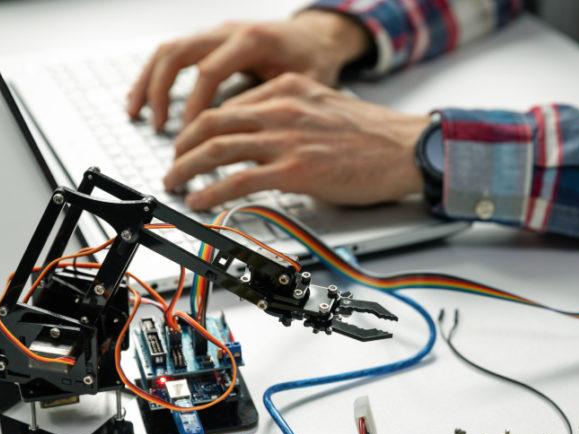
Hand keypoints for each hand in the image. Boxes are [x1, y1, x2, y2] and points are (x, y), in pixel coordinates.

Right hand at [127, 10, 369, 129]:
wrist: (317, 37)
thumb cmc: (314, 61)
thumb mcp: (303, 85)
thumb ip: (273, 105)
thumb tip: (244, 137)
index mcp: (251, 40)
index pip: (210, 71)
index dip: (195, 105)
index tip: (189, 134)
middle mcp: (228, 32)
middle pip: (178, 53)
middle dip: (160, 91)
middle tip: (157, 126)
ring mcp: (216, 34)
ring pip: (169, 50)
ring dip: (148, 82)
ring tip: (137, 112)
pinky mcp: (210, 42)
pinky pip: (174, 54)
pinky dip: (155, 75)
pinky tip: (146, 99)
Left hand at [164, 73, 426, 209]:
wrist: (405, 148)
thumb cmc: (372, 134)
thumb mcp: (324, 106)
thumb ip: (291, 116)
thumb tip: (265, 137)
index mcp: (286, 90)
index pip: (228, 105)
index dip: (202, 127)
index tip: (194, 142)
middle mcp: (280, 109)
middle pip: (211, 122)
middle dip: (183, 145)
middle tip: (174, 162)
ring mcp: (285, 139)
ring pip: (216, 149)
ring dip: (187, 168)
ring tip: (176, 182)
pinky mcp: (294, 171)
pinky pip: (238, 180)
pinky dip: (211, 191)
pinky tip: (200, 199)